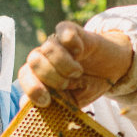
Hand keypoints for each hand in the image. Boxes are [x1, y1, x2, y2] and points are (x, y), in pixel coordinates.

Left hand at [17, 22, 132, 107]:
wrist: (112, 70)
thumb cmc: (89, 85)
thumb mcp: (73, 102)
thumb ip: (53, 105)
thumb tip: (26, 106)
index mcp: (40, 74)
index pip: (25, 76)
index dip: (32, 88)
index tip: (46, 101)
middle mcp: (45, 56)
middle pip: (33, 60)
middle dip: (50, 77)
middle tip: (67, 84)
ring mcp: (57, 42)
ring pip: (48, 48)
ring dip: (64, 64)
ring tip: (77, 72)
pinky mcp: (70, 30)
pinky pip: (63, 31)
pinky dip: (73, 44)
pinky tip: (81, 53)